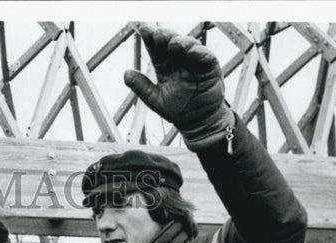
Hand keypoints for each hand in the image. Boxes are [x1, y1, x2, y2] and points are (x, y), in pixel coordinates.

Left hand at [124, 23, 231, 148]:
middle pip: (170, 42)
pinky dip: (199, 51)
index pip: (155, 48)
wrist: (197, 122)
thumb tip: (126, 73)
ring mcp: (194, 62)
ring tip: (173, 44)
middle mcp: (179, 60)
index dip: (149, 37)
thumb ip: (141, 87)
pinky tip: (191, 50)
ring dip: (181, 42)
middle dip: (164, 36)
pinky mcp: (210, 68)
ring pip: (188, 45)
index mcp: (164, 65)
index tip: (142, 28)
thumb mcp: (154, 100)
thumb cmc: (177, 109)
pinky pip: (205, 56)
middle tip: (157, 33)